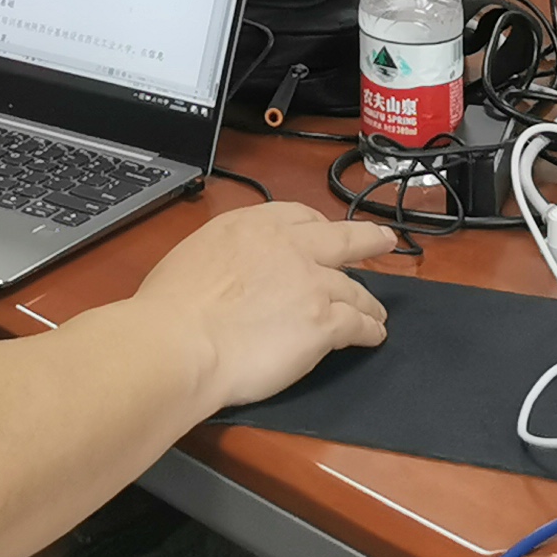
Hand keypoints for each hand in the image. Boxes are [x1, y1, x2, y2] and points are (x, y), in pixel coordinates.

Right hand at [133, 204, 395, 409]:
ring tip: (377, 313)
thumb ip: (224, 254)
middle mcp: (288, 246)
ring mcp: (311, 283)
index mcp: (251, 225)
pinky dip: (369, 330)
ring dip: (368, 301)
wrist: (180, 341)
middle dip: (367, 238)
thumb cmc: (172, 307)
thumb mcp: (195, 254)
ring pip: (355, 288)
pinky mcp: (324, 322)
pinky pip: (358, 323)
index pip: (298, 215)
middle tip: (384, 240)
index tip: (325, 235)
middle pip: (342, 237)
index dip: (317, 228)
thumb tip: (227, 271)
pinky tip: (373, 336)